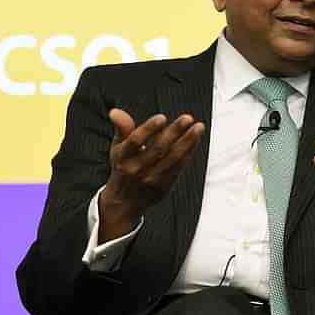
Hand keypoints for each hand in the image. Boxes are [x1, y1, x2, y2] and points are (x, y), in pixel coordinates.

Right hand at [98, 108, 204, 242]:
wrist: (124, 203)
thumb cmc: (123, 167)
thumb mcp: (118, 149)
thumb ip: (122, 129)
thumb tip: (115, 111)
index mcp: (122, 158)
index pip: (135, 141)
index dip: (149, 129)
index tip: (162, 117)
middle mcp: (136, 169)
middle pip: (158, 149)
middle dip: (174, 132)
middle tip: (187, 118)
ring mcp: (151, 179)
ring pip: (173, 158)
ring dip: (188, 142)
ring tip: (198, 127)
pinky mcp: (164, 186)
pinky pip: (179, 167)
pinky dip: (188, 152)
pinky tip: (195, 139)